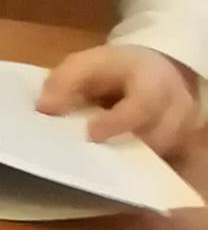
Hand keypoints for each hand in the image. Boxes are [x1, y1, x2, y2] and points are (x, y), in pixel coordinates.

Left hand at [37, 43, 202, 156]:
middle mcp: (177, 107)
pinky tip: (113, 165)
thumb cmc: (115, 69)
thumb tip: (45, 109)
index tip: (90, 135)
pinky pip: (162, 162)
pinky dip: (138, 165)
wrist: (151, 71)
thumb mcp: (85, 64)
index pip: (143, 105)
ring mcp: (184, 129)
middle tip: (90, 156)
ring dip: (130, 159)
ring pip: (161, 154)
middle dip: (123, 148)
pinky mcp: (182, 145)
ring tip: (99, 160)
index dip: (117, 123)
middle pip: (158, 137)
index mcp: (153, 80)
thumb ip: (64, 82)